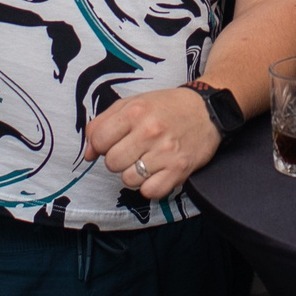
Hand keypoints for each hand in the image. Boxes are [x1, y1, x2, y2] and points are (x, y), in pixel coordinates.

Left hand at [83, 86, 221, 201]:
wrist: (207, 111)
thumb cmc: (167, 107)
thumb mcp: (132, 103)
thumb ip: (103, 124)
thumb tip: (88, 154)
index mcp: (134, 111)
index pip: (98, 140)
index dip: (101, 145)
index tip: (113, 142)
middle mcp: (149, 131)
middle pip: (112, 163)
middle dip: (118, 159)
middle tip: (133, 151)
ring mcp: (165, 152)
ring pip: (128, 180)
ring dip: (134, 174)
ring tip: (147, 160)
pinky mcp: (179, 169)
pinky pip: (149, 192)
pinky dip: (150, 186)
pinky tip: (157, 172)